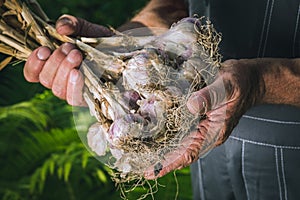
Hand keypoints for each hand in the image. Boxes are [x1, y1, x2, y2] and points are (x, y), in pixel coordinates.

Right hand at [23, 15, 113, 105]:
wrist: (121, 51)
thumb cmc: (98, 41)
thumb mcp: (84, 28)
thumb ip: (71, 23)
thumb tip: (61, 28)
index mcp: (53, 67)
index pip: (33, 74)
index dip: (34, 64)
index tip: (43, 50)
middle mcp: (61, 81)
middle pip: (46, 80)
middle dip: (55, 62)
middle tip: (70, 48)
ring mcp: (73, 92)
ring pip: (58, 90)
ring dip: (64, 70)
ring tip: (77, 55)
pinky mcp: (87, 99)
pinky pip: (74, 98)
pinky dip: (73, 85)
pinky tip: (77, 73)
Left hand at [144, 59, 264, 178]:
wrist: (249, 78)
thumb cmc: (241, 83)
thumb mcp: (227, 86)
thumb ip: (210, 96)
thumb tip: (190, 105)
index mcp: (214, 132)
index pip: (189, 153)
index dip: (170, 163)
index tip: (152, 172)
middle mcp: (205, 132)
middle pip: (179, 151)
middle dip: (160, 159)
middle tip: (138, 164)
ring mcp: (201, 125)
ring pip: (177, 140)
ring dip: (160, 146)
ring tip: (140, 152)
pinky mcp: (196, 115)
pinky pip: (179, 127)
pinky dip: (165, 130)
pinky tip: (152, 130)